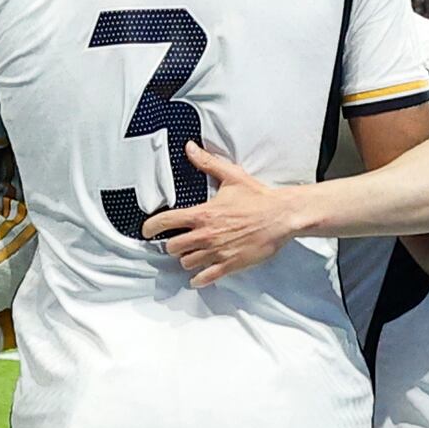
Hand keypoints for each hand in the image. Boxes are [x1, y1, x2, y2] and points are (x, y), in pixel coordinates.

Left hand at [145, 143, 320, 283]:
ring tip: (193, 254)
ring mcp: (217, 252)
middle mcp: (206, 235)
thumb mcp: (231, 176)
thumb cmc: (258, 198)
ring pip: (187, 263)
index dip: (151, 227)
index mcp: (203, 214)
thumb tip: (190, 148)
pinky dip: (199, 279)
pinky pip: (206, 278)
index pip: (166, 222)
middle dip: (173, 244)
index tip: (146, 231)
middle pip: (173, 247)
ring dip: (187, 259)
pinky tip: (199, 277)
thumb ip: (207, 163)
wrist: (281, 216)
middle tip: (178, 241)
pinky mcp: (230, 265)